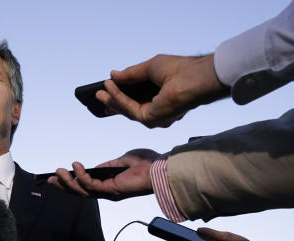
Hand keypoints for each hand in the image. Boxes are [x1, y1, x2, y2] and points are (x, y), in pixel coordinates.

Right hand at [48, 149, 158, 200]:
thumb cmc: (146, 164)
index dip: (72, 182)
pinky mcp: (112, 190)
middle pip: (80, 193)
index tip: (60, 174)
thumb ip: (109, 165)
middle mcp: (108, 192)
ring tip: (58, 172)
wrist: (160, 168)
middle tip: (51, 179)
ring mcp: (109, 193)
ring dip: (68, 182)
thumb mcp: (123, 160)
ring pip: (82, 191)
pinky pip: (91, 185)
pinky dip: (81, 176)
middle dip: (64, 186)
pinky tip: (76, 166)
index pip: (86, 187)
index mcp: (110, 186)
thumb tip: (94, 167)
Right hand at [97, 54, 229, 127]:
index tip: (109, 91)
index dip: (122, 98)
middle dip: (113, 102)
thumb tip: (113, 75)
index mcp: (161, 100)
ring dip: (112, 100)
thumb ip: (131, 74)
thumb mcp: (150, 68)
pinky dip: (118, 98)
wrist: (195, 77)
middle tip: (99, 96)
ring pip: (127, 110)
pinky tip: (110, 88)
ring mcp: (155, 118)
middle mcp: (159, 112)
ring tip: (99, 92)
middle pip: (130, 109)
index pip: (139, 102)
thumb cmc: (181, 70)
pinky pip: (129, 109)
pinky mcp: (150, 119)